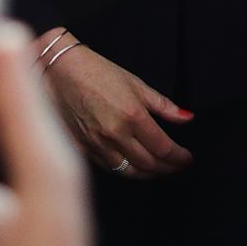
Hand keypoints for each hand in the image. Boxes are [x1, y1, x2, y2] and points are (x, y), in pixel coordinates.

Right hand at [43, 38, 193, 177]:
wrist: (59, 71)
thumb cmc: (97, 72)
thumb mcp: (136, 84)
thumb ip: (163, 105)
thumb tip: (187, 118)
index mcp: (132, 116)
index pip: (163, 148)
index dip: (179, 158)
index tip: (187, 159)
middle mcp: (115, 134)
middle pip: (149, 164)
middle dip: (168, 169)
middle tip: (177, 166)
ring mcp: (96, 144)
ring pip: (129, 172)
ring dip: (148, 175)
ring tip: (159, 170)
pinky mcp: (82, 148)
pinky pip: (109, 168)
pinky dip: (125, 171)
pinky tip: (133, 166)